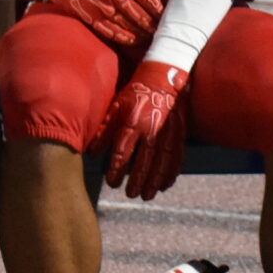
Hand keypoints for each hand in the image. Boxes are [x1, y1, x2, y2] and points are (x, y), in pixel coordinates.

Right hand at [40, 0, 163, 46]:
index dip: (160, 8)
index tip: (168, 15)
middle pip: (140, 13)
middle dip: (154, 24)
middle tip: (163, 30)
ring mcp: (102, 7)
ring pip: (128, 25)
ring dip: (142, 33)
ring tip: (152, 37)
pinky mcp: (93, 18)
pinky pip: (113, 33)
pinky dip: (127, 39)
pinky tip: (136, 40)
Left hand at [100, 62, 189, 199]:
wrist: (163, 78)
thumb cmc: (135, 93)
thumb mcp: (116, 107)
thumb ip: (105, 131)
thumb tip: (93, 154)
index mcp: (133, 121)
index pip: (123, 151)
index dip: (117, 169)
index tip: (112, 182)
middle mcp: (152, 128)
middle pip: (145, 160)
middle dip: (138, 180)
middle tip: (131, 194)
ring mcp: (168, 131)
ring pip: (163, 161)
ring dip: (155, 180)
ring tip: (147, 195)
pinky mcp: (180, 132)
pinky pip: (177, 156)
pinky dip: (172, 172)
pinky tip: (165, 185)